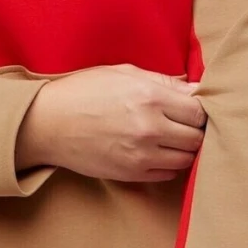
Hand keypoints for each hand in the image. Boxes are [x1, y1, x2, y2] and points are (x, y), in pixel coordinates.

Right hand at [15, 64, 204, 182]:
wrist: (47, 124)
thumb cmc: (84, 92)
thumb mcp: (123, 73)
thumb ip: (163, 82)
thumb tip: (196, 89)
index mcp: (150, 97)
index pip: (199, 111)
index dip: (200, 110)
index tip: (192, 108)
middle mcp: (149, 128)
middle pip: (197, 137)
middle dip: (195, 130)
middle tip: (184, 124)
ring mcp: (141, 154)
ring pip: (186, 159)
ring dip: (185, 149)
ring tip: (172, 139)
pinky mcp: (131, 173)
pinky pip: (168, 174)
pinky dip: (169, 164)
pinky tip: (158, 152)